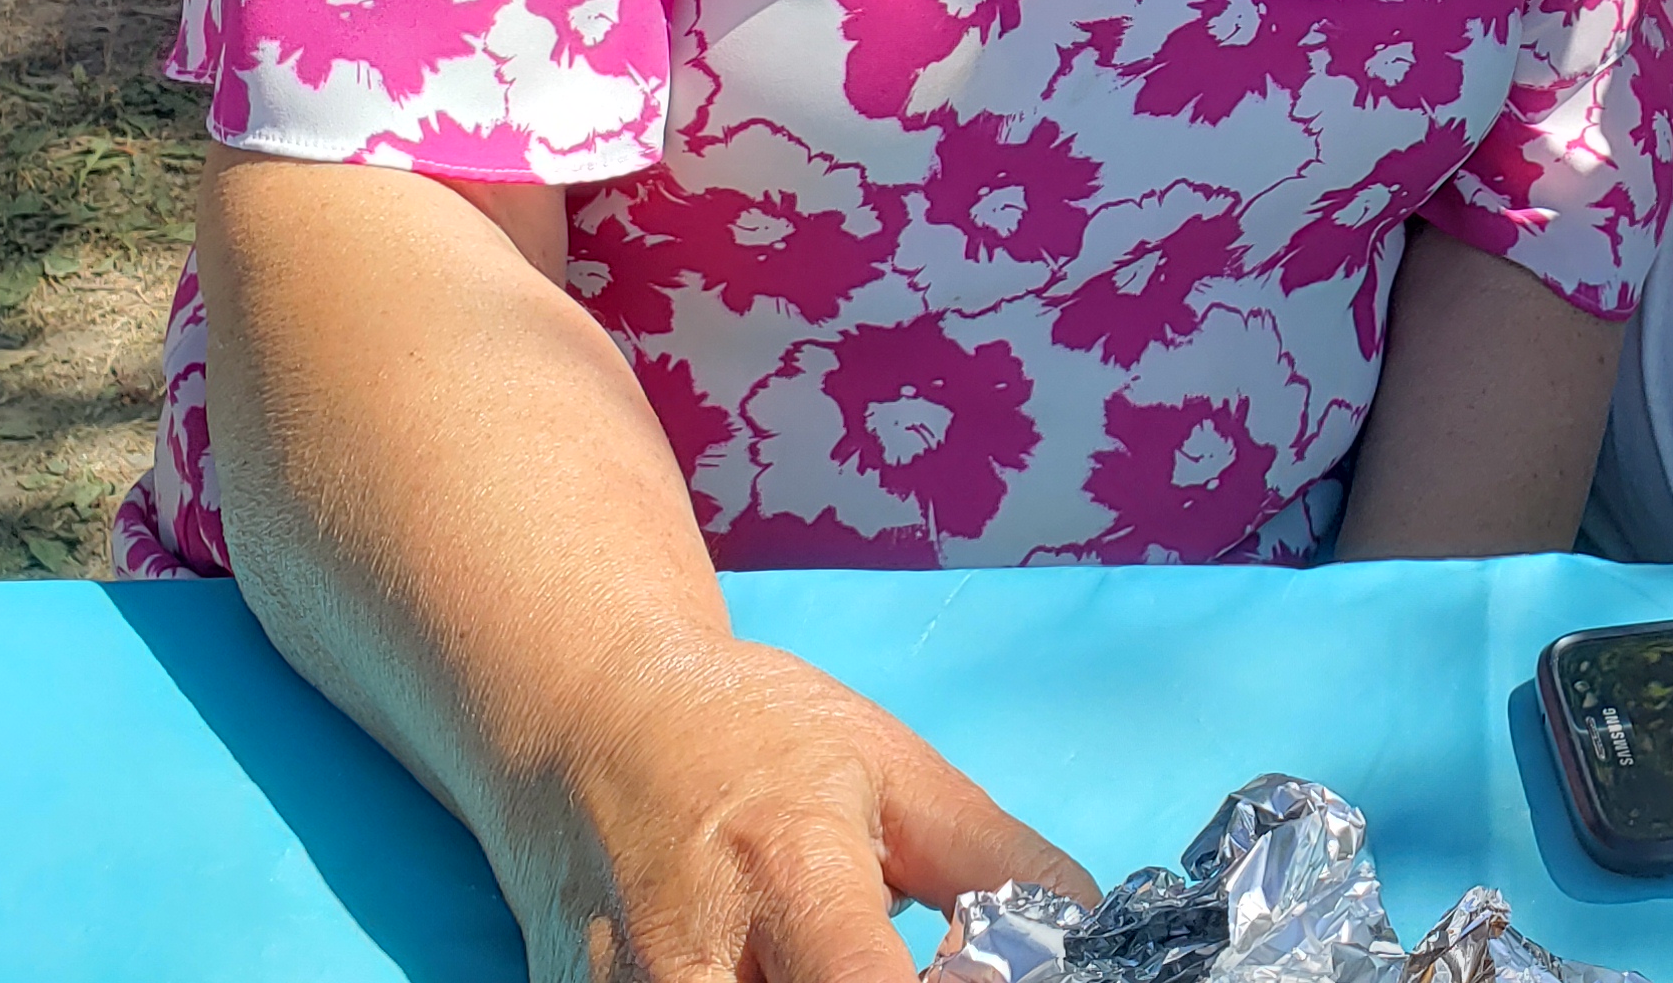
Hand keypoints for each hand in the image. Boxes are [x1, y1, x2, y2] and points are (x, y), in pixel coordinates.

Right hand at [521, 637, 1093, 982]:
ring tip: (835, 961)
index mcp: (791, 870)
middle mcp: (693, 955)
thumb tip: (1086, 925)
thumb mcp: (891, 767)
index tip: (976, 980)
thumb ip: (992, 858)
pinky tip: (777, 972)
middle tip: (911, 969)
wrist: (586, 716)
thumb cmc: (753, 734)